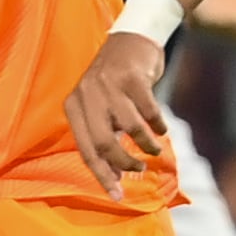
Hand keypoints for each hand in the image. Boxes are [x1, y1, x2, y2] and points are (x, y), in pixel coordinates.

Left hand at [61, 29, 170, 198]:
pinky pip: (149, 112)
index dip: (102, 176)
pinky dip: (158, 126)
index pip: (85, 150)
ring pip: (129, 129)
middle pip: (103, 143)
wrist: (133, 39)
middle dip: (124, 163)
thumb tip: (113, 176)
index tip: (118, 196)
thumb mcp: (101, 108)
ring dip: (146, 145)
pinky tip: (161, 129)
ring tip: (154, 149)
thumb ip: (104, 139)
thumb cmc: (116, 82)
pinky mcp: (132, 77)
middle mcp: (86, 95)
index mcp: (73, 106)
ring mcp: (109, 85)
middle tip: (139, 171)